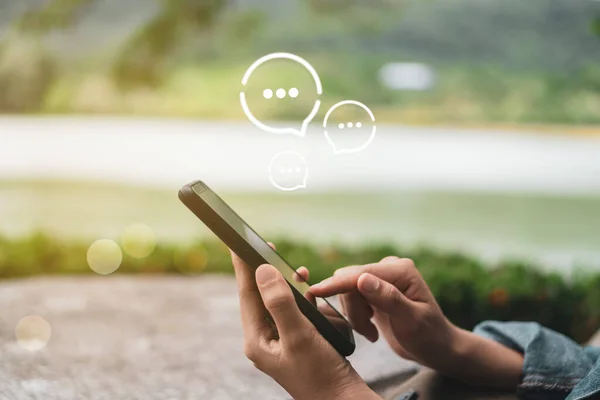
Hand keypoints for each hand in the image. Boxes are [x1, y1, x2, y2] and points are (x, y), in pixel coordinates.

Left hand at [230, 247, 379, 399]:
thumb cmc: (320, 373)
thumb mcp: (299, 336)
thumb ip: (280, 302)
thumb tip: (262, 271)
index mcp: (256, 340)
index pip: (247, 295)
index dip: (244, 267)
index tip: (238, 243)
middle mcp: (264, 339)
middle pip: (261, 296)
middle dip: (270, 274)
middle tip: (271, 249)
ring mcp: (279, 340)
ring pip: (279, 302)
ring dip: (291, 288)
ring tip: (303, 277)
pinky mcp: (295, 341)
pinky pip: (294, 313)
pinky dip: (304, 303)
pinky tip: (314, 299)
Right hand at [310, 256, 455, 367]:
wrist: (435, 347)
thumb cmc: (429, 336)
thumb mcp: (411, 320)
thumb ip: (388, 298)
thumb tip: (362, 279)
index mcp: (400, 270)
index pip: (361, 273)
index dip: (337, 283)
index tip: (314, 291)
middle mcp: (389, 268)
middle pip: (350, 282)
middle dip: (353, 309)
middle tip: (369, 331)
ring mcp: (380, 278)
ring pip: (347, 292)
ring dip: (355, 316)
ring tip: (372, 332)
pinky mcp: (373, 289)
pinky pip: (350, 298)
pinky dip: (356, 316)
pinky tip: (371, 328)